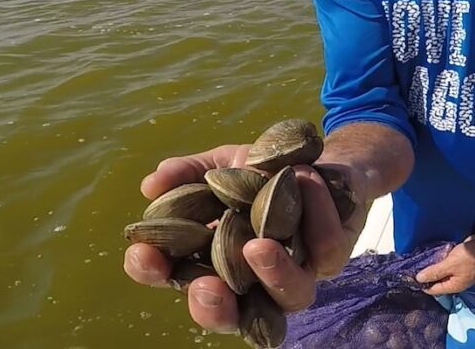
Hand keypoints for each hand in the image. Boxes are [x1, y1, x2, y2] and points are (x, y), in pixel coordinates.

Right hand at [123, 144, 369, 334]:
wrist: (320, 160)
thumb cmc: (262, 172)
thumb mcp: (222, 164)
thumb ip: (188, 173)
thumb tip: (152, 184)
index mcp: (215, 260)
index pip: (176, 278)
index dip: (155, 272)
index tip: (142, 254)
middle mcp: (254, 279)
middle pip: (231, 314)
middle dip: (213, 308)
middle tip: (204, 286)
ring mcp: (296, 272)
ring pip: (290, 296)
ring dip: (273, 275)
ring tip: (258, 247)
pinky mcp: (333, 257)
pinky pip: (328, 249)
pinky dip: (316, 213)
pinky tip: (303, 178)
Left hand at [414, 232, 474, 294]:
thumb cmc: (472, 257)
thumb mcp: (451, 264)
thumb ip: (435, 272)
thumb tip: (418, 279)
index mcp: (453, 286)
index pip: (431, 289)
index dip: (420, 283)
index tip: (406, 275)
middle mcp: (455, 280)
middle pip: (436, 280)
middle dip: (424, 274)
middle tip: (409, 264)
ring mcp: (458, 270)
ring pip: (441, 270)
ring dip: (432, 264)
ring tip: (417, 257)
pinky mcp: (460, 260)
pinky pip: (446, 262)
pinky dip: (439, 258)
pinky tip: (431, 251)